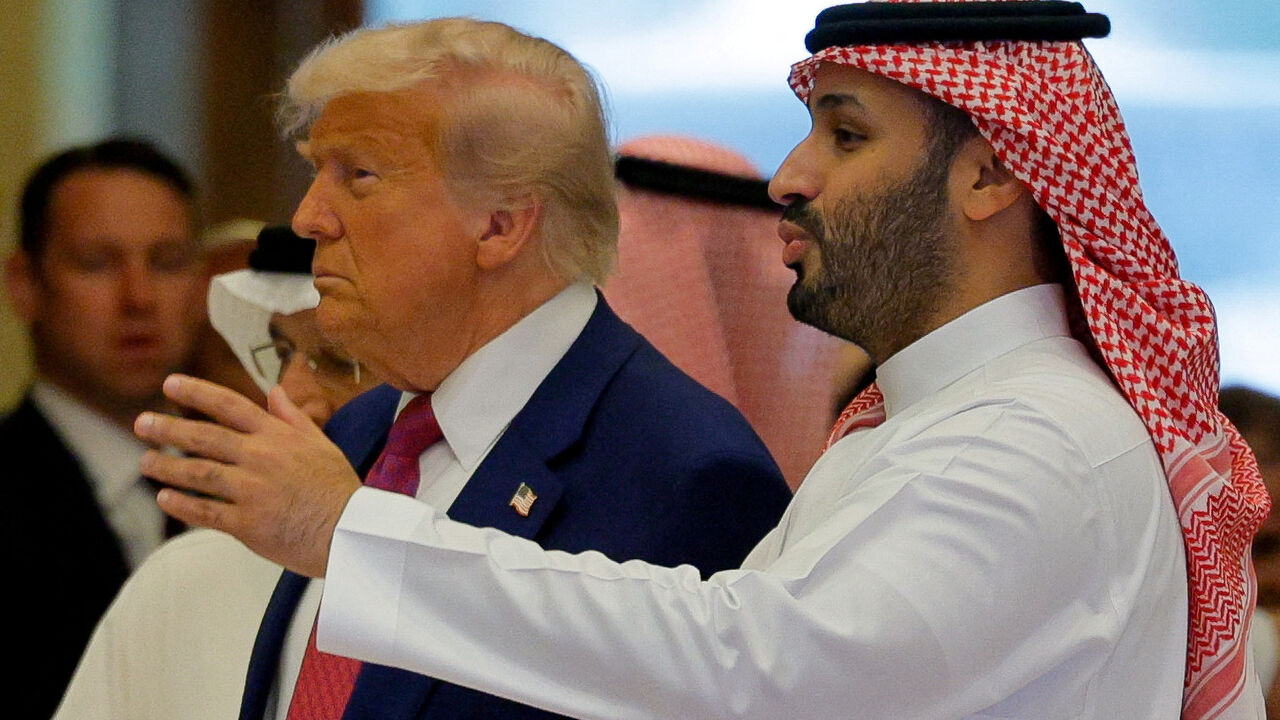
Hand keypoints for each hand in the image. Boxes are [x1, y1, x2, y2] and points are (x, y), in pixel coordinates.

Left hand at [135, 374, 360, 576]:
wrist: (351, 533)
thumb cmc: (338, 488)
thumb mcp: (322, 443)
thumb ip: (293, 417)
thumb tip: (274, 391)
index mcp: (278, 436)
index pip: (230, 405)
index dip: (197, 392)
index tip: (169, 384)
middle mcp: (261, 458)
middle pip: (204, 437)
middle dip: (168, 429)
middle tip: (141, 423)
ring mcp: (252, 491)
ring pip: (198, 473)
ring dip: (166, 466)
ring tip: (145, 462)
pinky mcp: (247, 524)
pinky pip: (205, 512)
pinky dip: (181, 504)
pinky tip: (164, 498)